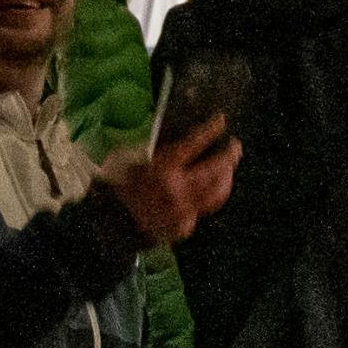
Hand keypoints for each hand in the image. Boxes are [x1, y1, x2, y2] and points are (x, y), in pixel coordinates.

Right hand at [94, 111, 239, 244]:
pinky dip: (205, 199)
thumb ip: (158, 144)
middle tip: (235, 147)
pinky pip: (202, 209)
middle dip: (229, 156)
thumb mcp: (133, 157)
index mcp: (162, 168)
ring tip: (228, 169)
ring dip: (226, 179)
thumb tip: (179, 127)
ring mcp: (183, 210)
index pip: (193, 144)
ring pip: (217, 193)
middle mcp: (177, 190)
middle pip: (215, 170)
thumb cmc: (121, 183)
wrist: (112, 220)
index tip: (221, 121)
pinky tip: (206, 192)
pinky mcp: (184, 226)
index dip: (210, 130)